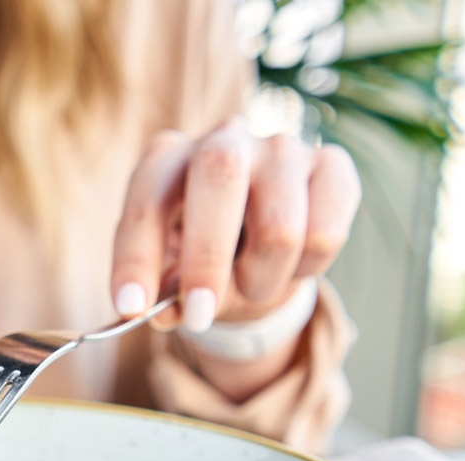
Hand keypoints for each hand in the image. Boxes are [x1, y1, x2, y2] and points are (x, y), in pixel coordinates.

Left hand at [110, 117, 360, 333]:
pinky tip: (291, 265)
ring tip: (252, 286)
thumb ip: (165, 294)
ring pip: (280, 228)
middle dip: (206, 258)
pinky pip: (325, 235)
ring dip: (261, 281)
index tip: (131, 308)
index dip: (136, 256)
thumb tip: (164, 312)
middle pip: (220, 175)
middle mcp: (224, 139)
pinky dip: (305, 271)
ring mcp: (282, 147)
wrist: (266, 236)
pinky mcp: (333, 165)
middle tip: (199, 316)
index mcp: (169, 158)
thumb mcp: (175, 275)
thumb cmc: (206, 253)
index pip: (147, 199)